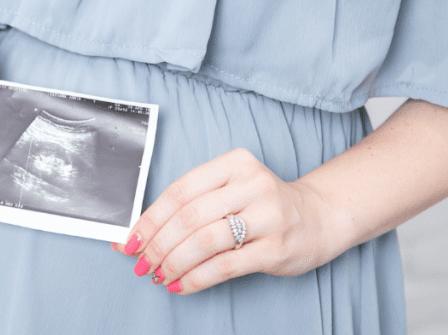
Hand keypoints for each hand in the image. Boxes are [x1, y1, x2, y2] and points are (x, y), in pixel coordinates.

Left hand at [113, 148, 333, 294]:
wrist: (318, 217)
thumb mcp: (230, 190)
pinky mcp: (277, 248)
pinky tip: (181, 284)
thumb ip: (190, 205)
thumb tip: (139, 233)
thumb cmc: (260, 204)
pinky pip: (225, 266)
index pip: (179, 191)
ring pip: (204, 241)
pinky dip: (196, 278)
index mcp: (234, 163)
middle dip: (157, 245)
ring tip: (159, 275)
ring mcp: (268, 216)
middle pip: (188, 217)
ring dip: (173, 263)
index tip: (129, 240)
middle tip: (140, 263)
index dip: (149, 219)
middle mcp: (252, 184)